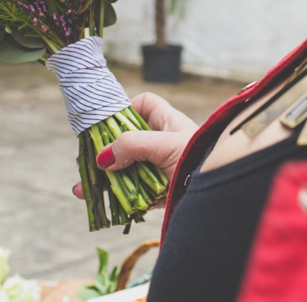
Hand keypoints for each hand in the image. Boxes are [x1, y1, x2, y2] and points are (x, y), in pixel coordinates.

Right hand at [72, 92, 197, 199]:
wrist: (224, 192)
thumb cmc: (200, 160)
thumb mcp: (166, 146)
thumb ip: (132, 146)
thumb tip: (102, 157)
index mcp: (169, 123)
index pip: (144, 104)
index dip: (126, 109)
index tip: (109, 123)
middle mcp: (163, 143)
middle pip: (128, 140)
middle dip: (105, 151)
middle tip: (86, 160)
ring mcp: (160, 168)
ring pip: (126, 168)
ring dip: (104, 178)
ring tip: (82, 188)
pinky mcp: (159, 193)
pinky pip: (133, 193)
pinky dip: (116, 197)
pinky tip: (101, 202)